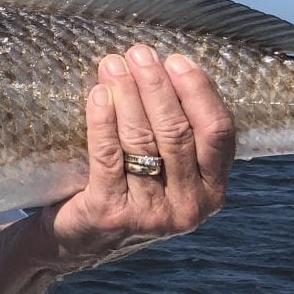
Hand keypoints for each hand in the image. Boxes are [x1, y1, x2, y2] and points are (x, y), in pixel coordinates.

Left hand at [43, 46, 235, 267]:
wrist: (76, 240)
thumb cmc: (127, 189)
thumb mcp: (167, 170)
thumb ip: (178, 132)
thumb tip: (166, 66)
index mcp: (213, 190)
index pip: (218, 132)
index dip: (198, 91)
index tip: (175, 60)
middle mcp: (190, 207)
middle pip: (177, 132)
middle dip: (156, 86)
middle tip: (138, 54)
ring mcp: (152, 215)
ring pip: (143, 141)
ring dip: (127, 95)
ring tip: (113, 65)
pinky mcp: (112, 215)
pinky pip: (108, 156)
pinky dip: (103, 120)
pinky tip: (97, 95)